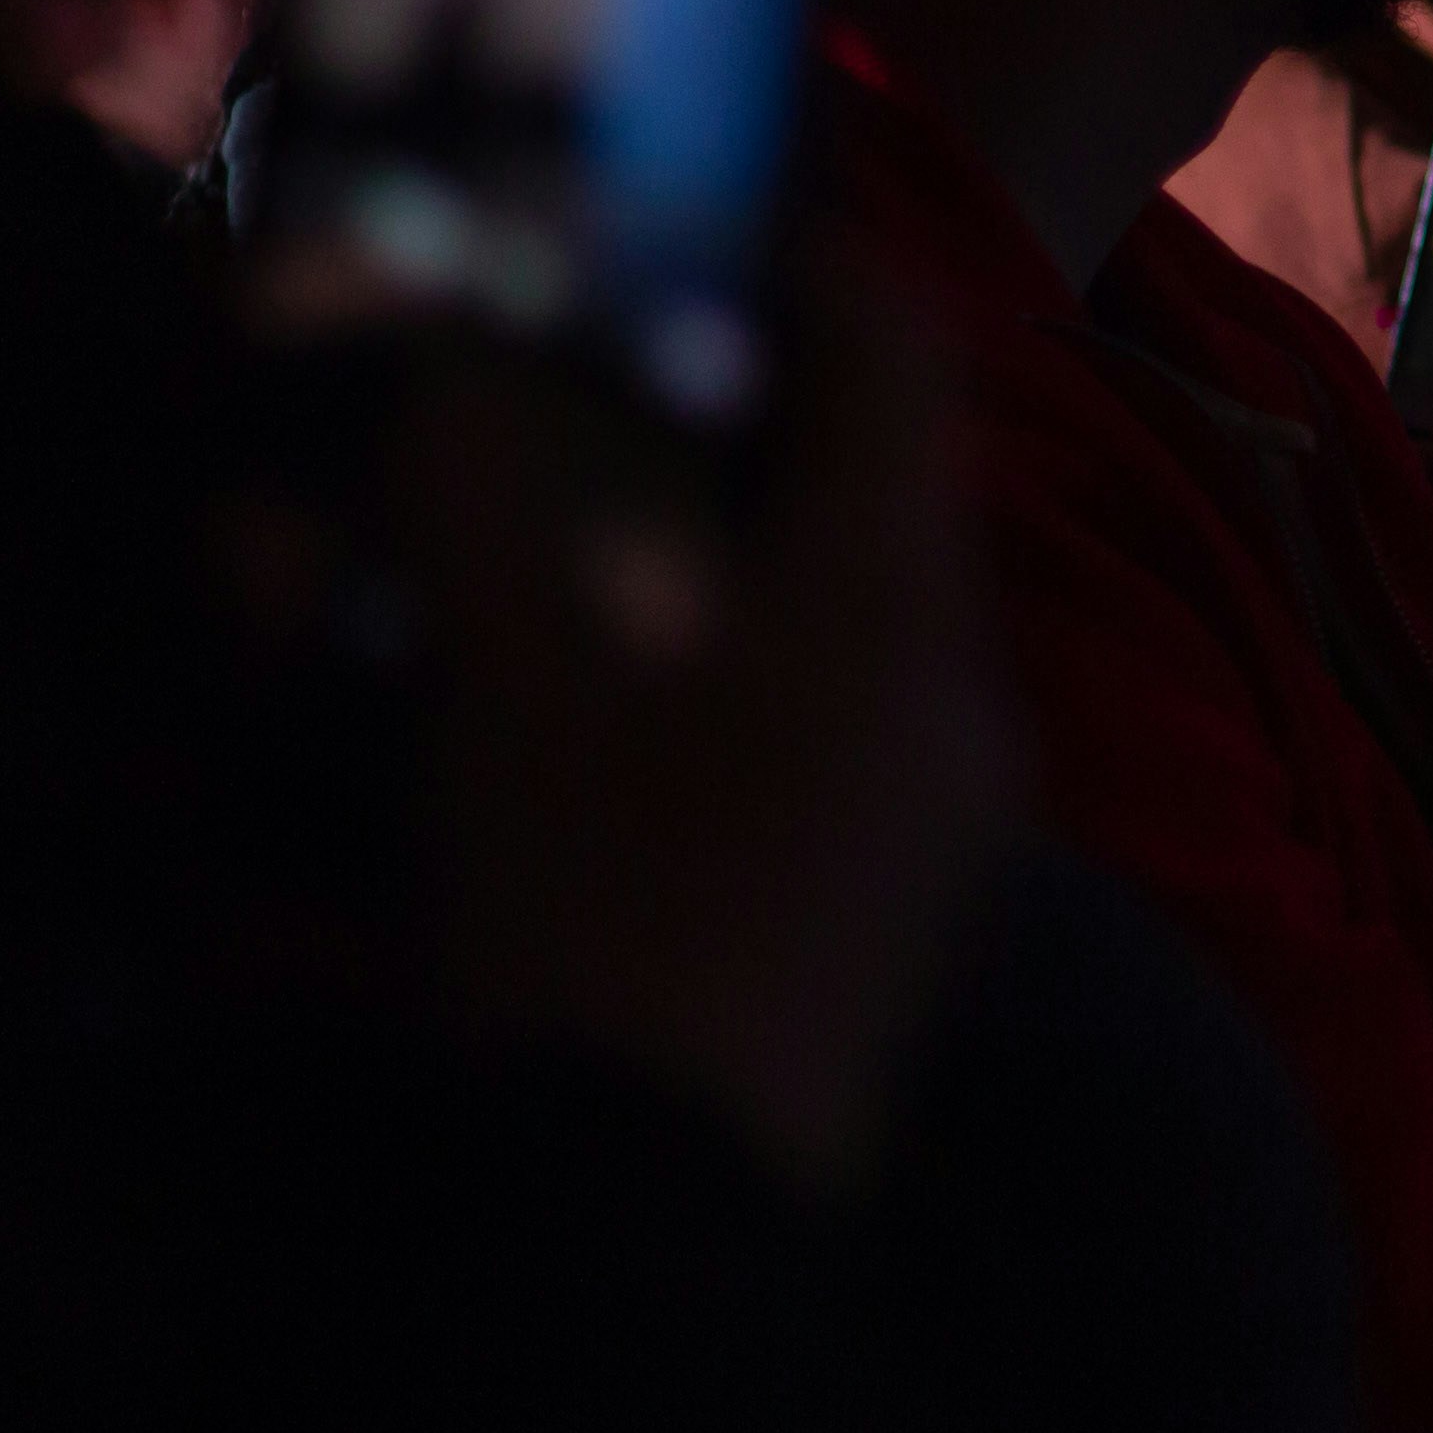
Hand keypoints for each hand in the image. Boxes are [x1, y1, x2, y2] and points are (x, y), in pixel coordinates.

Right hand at [398, 254, 1021, 1189]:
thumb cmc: (592, 897)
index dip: (812, 271)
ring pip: (877, 616)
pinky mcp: (924, 902)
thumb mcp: (505, 675)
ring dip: (763, 564)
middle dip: (763, 430)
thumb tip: (466, 379)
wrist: (663, 1192)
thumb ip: (483, 499)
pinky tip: (660, 719)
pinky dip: (773, 683)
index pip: (904, 356)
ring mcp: (963, 804)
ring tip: (622, 566)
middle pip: (890, 488)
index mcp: (893, 596)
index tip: (705, 240)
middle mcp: (966, 682)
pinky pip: (868, 730)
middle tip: (628, 406)